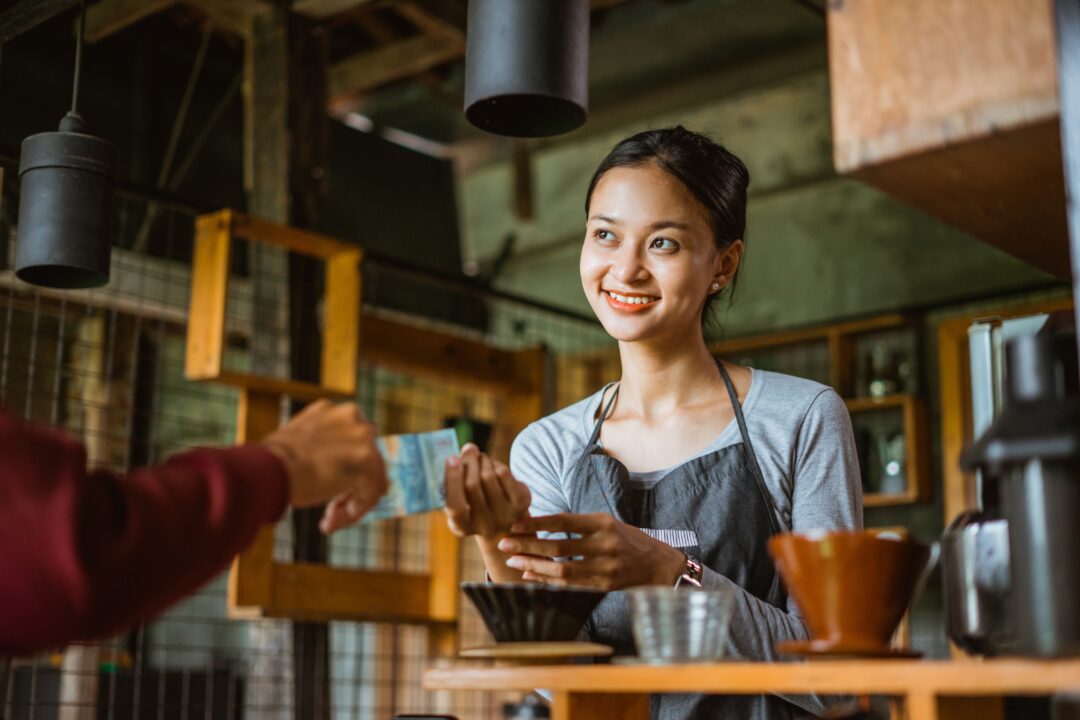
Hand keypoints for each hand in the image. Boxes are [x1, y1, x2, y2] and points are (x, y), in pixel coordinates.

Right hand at [259, 399, 387, 531]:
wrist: (267, 469)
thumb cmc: (270, 464)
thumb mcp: (297, 445)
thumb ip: (320, 449)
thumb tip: (331, 468)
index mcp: (334, 412)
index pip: (353, 445)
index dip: (342, 472)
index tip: (326, 493)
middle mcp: (352, 417)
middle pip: (366, 461)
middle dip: (349, 488)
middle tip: (329, 512)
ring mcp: (361, 437)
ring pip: (371, 478)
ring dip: (352, 503)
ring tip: (328, 521)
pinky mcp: (366, 460)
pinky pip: (371, 493)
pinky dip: (355, 511)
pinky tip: (330, 521)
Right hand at [443, 443, 530, 540]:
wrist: (507, 525)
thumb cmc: (476, 507)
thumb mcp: (461, 501)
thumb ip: (457, 481)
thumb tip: (467, 451)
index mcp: (462, 527)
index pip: (455, 505)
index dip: (452, 479)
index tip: (451, 457)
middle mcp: (485, 525)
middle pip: (472, 485)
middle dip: (469, 462)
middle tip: (468, 448)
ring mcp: (505, 515)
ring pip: (488, 476)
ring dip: (482, 460)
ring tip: (480, 457)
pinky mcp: (521, 502)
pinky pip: (503, 473)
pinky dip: (495, 463)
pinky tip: (493, 465)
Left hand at [497, 513, 686, 589]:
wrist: (658, 564)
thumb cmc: (627, 539)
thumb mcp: (606, 523)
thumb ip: (578, 524)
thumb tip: (539, 524)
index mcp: (602, 523)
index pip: (562, 521)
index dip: (536, 523)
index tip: (514, 524)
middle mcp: (603, 544)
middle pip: (557, 546)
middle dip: (527, 545)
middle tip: (504, 542)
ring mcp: (604, 567)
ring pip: (560, 569)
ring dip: (533, 565)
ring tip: (513, 560)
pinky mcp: (603, 586)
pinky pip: (569, 585)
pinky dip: (547, 581)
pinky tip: (530, 576)